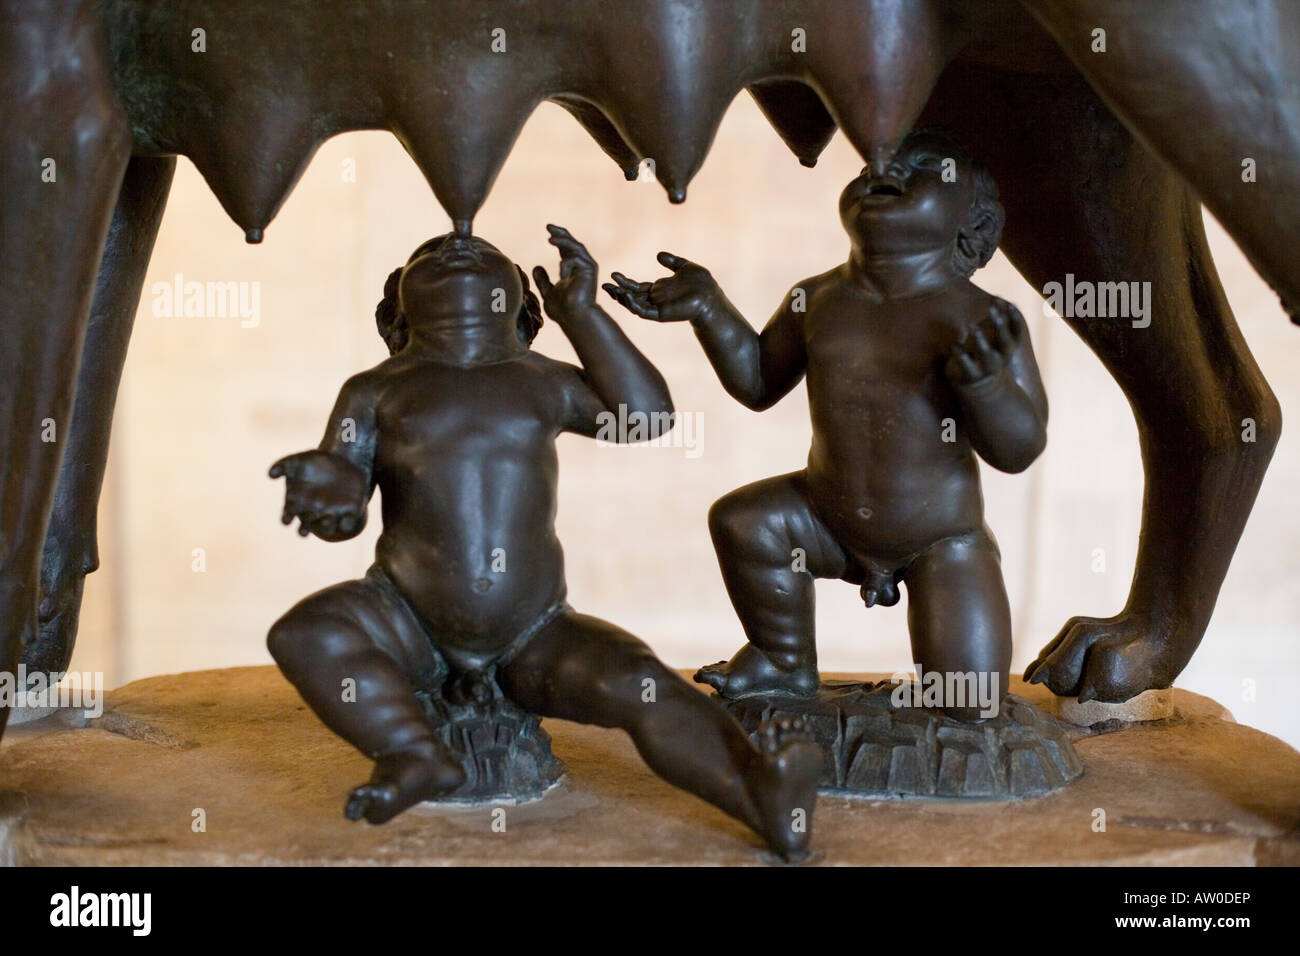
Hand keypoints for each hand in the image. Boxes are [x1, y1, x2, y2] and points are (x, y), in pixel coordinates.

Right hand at [269, 450, 367, 540]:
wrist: (341, 460)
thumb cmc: (313, 463)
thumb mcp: (297, 460)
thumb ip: (282, 465)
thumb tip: (270, 474)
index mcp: (297, 501)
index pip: (288, 514)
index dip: (287, 519)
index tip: (286, 520)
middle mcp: (313, 510)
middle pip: (306, 526)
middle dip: (304, 529)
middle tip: (303, 531)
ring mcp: (331, 512)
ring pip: (327, 526)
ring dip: (326, 527)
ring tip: (325, 520)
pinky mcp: (349, 510)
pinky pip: (347, 522)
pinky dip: (346, 523)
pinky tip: (345, 520)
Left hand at [531, 224, 597, 319]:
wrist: (574, 318)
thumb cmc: (563, 310)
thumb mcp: (548, 292)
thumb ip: (543, 280)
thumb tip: (536, 267)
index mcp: (572, 272)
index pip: (566, 251)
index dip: (558, 241)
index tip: (547, 233)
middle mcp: (581, 268)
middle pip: (572, 245)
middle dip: (561, 234)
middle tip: (548, 227)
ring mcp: (586, 268)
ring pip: (576, 247)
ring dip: (563, 240)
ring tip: (550, 236)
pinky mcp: (589, 269)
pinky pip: (577, 257)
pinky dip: (567, 261)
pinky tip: (562, 271)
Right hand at [603, 251, 722, 322]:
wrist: (711, 296)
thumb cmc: (702, 284)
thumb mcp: (685, 267)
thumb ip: (671, 262)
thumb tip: (658, 255)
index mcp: (660, 290)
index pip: (637, 287)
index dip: (625, 282)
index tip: (613, 275)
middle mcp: (656, 299)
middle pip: (631, 297)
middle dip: (617, 292)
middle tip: (604, 285)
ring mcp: (658, 308)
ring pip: (634, 305)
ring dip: (622, 299)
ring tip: (612, 290)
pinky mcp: (661, 314)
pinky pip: (644, 312)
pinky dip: (634, 305)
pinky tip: (627, 297)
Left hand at [945, 298, 1025, 386]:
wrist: (981, 387)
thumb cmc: (985, 355)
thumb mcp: (992, 338)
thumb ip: (994, 319)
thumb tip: (997, 297)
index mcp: (1008, 347)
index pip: (1016, 331)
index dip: (1013, 318)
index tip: (1009, 304)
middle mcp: (1001, 357)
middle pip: (1004, 341)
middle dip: (1000, 326)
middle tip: (993, 310)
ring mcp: (986, 367)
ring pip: (986, 353)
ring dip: (980, 339)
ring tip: (973, 327)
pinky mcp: (971, 375)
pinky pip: (965, 364)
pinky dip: (959, 354)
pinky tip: (953, 344)